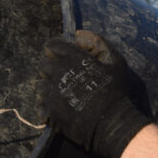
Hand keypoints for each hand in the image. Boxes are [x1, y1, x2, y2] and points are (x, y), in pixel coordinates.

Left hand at [38, 30, 153, 157]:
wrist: (111, 124)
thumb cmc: (116, 91)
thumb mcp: (115, 61)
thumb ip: (97, 42)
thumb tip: (77, 33)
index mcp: (72, 58)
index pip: (51, 45)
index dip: (57, 50)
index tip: (64, 58)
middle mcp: (58, 72)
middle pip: (43, 64)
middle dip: (53, 68)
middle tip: (66, 77)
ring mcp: (51, 92)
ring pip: (40, 84)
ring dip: (49, 86)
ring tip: (64, 94)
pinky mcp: (48, 110)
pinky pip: (41, 102)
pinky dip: (49, 104)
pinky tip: (62, 107)